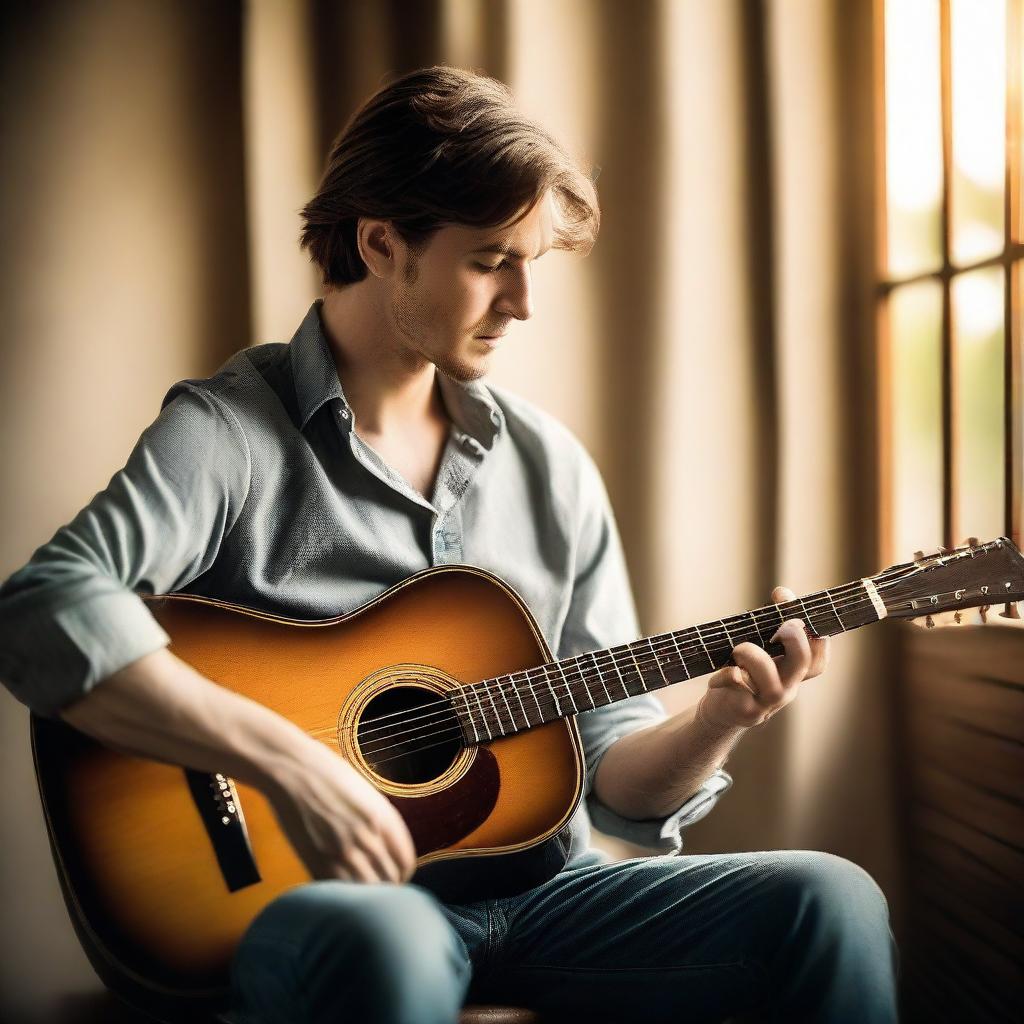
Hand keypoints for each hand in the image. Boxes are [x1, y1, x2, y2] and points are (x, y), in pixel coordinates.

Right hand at [262, 736, 417, 883]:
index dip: (403, 872)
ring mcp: (343, 852)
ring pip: (367, 891)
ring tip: (361, 890)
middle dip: (387, 885)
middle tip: (379, 884)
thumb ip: (381, 822)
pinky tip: (340, 886)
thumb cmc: (329, 776)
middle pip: (390, 880)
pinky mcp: (317, 861)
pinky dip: (343, 893)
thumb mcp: (367, 794)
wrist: (293, 770)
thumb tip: (388, 851)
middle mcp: (368, 836)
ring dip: (366, 893)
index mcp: (384, 817)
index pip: (406, 861)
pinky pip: (339, 890)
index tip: (396, 874)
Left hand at [697, 585, 830, 730]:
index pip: (818, 658)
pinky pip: (738, 686)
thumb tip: (782, 593)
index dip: (815, 633)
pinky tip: (716, 677)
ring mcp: (767, 703)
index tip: (795, 608)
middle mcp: (787, 689)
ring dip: (754, 656)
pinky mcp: (745, 711)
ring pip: (773, 684)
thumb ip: (770, 627)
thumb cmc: (740, 674)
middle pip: (806, 665)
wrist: (719, 713)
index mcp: (793, 674)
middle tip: (779, 625)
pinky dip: (726, 674)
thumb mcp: (758, 650)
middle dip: (794, 639)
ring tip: (738, 650)